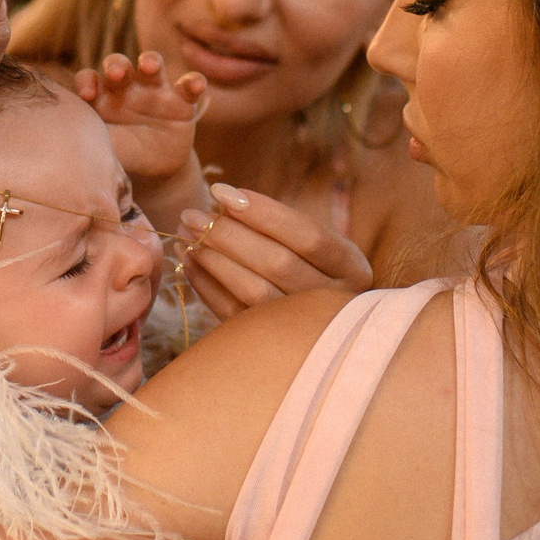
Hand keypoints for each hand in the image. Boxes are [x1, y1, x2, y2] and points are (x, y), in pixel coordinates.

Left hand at [75, 52, 206, 183]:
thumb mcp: (108, 150)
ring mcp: (155, 91)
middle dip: (116, 65)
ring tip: (149, 65)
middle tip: (115, 73)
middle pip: (119, 65)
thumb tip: (74, 143)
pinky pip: (190, 85)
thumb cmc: (123, 156)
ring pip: (152, 65)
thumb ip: (95, 141)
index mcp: (101, 97)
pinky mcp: (182, 101)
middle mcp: (126, 88)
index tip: (86, 95)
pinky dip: (194, 81)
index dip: (86, 82)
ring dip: (150, 60)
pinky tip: (196, 85)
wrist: (155, 171)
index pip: (89, 80)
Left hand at [177, 184, 370, 318]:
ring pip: (255, 290)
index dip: (264, 212)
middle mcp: (336, 302)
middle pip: (278, 263)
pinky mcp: (272, 347)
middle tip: (192, 215)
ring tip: (187, 236)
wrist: (315, 325)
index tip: (221, 192)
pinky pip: (234, 314)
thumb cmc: (307, 267)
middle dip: (229, 234)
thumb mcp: (309, 244)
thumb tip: (224, 200)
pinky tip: (189, 263)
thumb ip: (276, 224)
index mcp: (351, 268)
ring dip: (214, 259)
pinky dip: (207, 286)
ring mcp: (304, 330)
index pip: (309, 236)